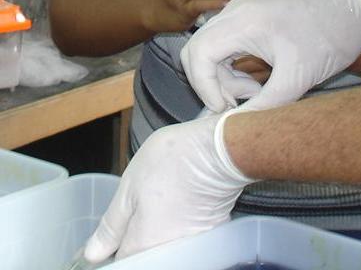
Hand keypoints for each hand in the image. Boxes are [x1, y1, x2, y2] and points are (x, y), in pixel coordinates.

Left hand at [83, 111, 248, 261]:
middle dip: (137, 239)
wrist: (221, 148)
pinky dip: (181, 223)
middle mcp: (167, 253)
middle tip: (140, 207)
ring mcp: (191, 244)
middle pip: (145, 256)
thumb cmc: (175, 161)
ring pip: (166, 246)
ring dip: (160, 230)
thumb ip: (111, 224)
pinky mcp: (211, 232)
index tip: (112, 234)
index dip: (112, 247)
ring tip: (162, 200)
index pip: (119, 261)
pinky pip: (187, 237)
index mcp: (142, 244)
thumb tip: (93, 254)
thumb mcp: (130, 186)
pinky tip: (181, 201)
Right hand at [181, 0, 360, 111]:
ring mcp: (240, 10)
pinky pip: (223, 44)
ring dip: (223, 78)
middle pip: (197, 50)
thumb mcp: (295, 81)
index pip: (199, 54)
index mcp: (244, 20)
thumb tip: (232, 131)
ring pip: (208, 49)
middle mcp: (236, 10)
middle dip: (210, 84)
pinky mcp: (247, 16)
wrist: (350, 17)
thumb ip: (261, 108)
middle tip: (237, 105)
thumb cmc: (327, 42)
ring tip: (256, 94)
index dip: (204, 88)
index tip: (225, 110)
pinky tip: (256, 83)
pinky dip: (230, 68)